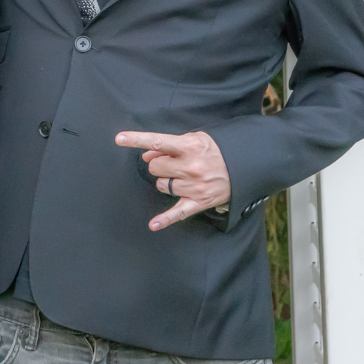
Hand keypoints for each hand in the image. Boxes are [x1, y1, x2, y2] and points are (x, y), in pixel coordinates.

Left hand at [115, 130, 231, 230]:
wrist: (244, 165)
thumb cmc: (216, 149)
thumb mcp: (195, 139)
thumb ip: (169, 145)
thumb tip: (147, 155)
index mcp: (189, 146)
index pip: (157, 141)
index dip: (136, 139)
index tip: (119, 139)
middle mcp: (191, 167)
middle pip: (156, 167)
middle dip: (158, 164)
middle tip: (171, 163)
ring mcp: (194, 186)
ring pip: (162, 186)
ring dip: (166, 181)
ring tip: (181, 176)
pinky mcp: (199, 201)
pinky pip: (178, 213)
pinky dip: (165, 220)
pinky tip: (153, 225)